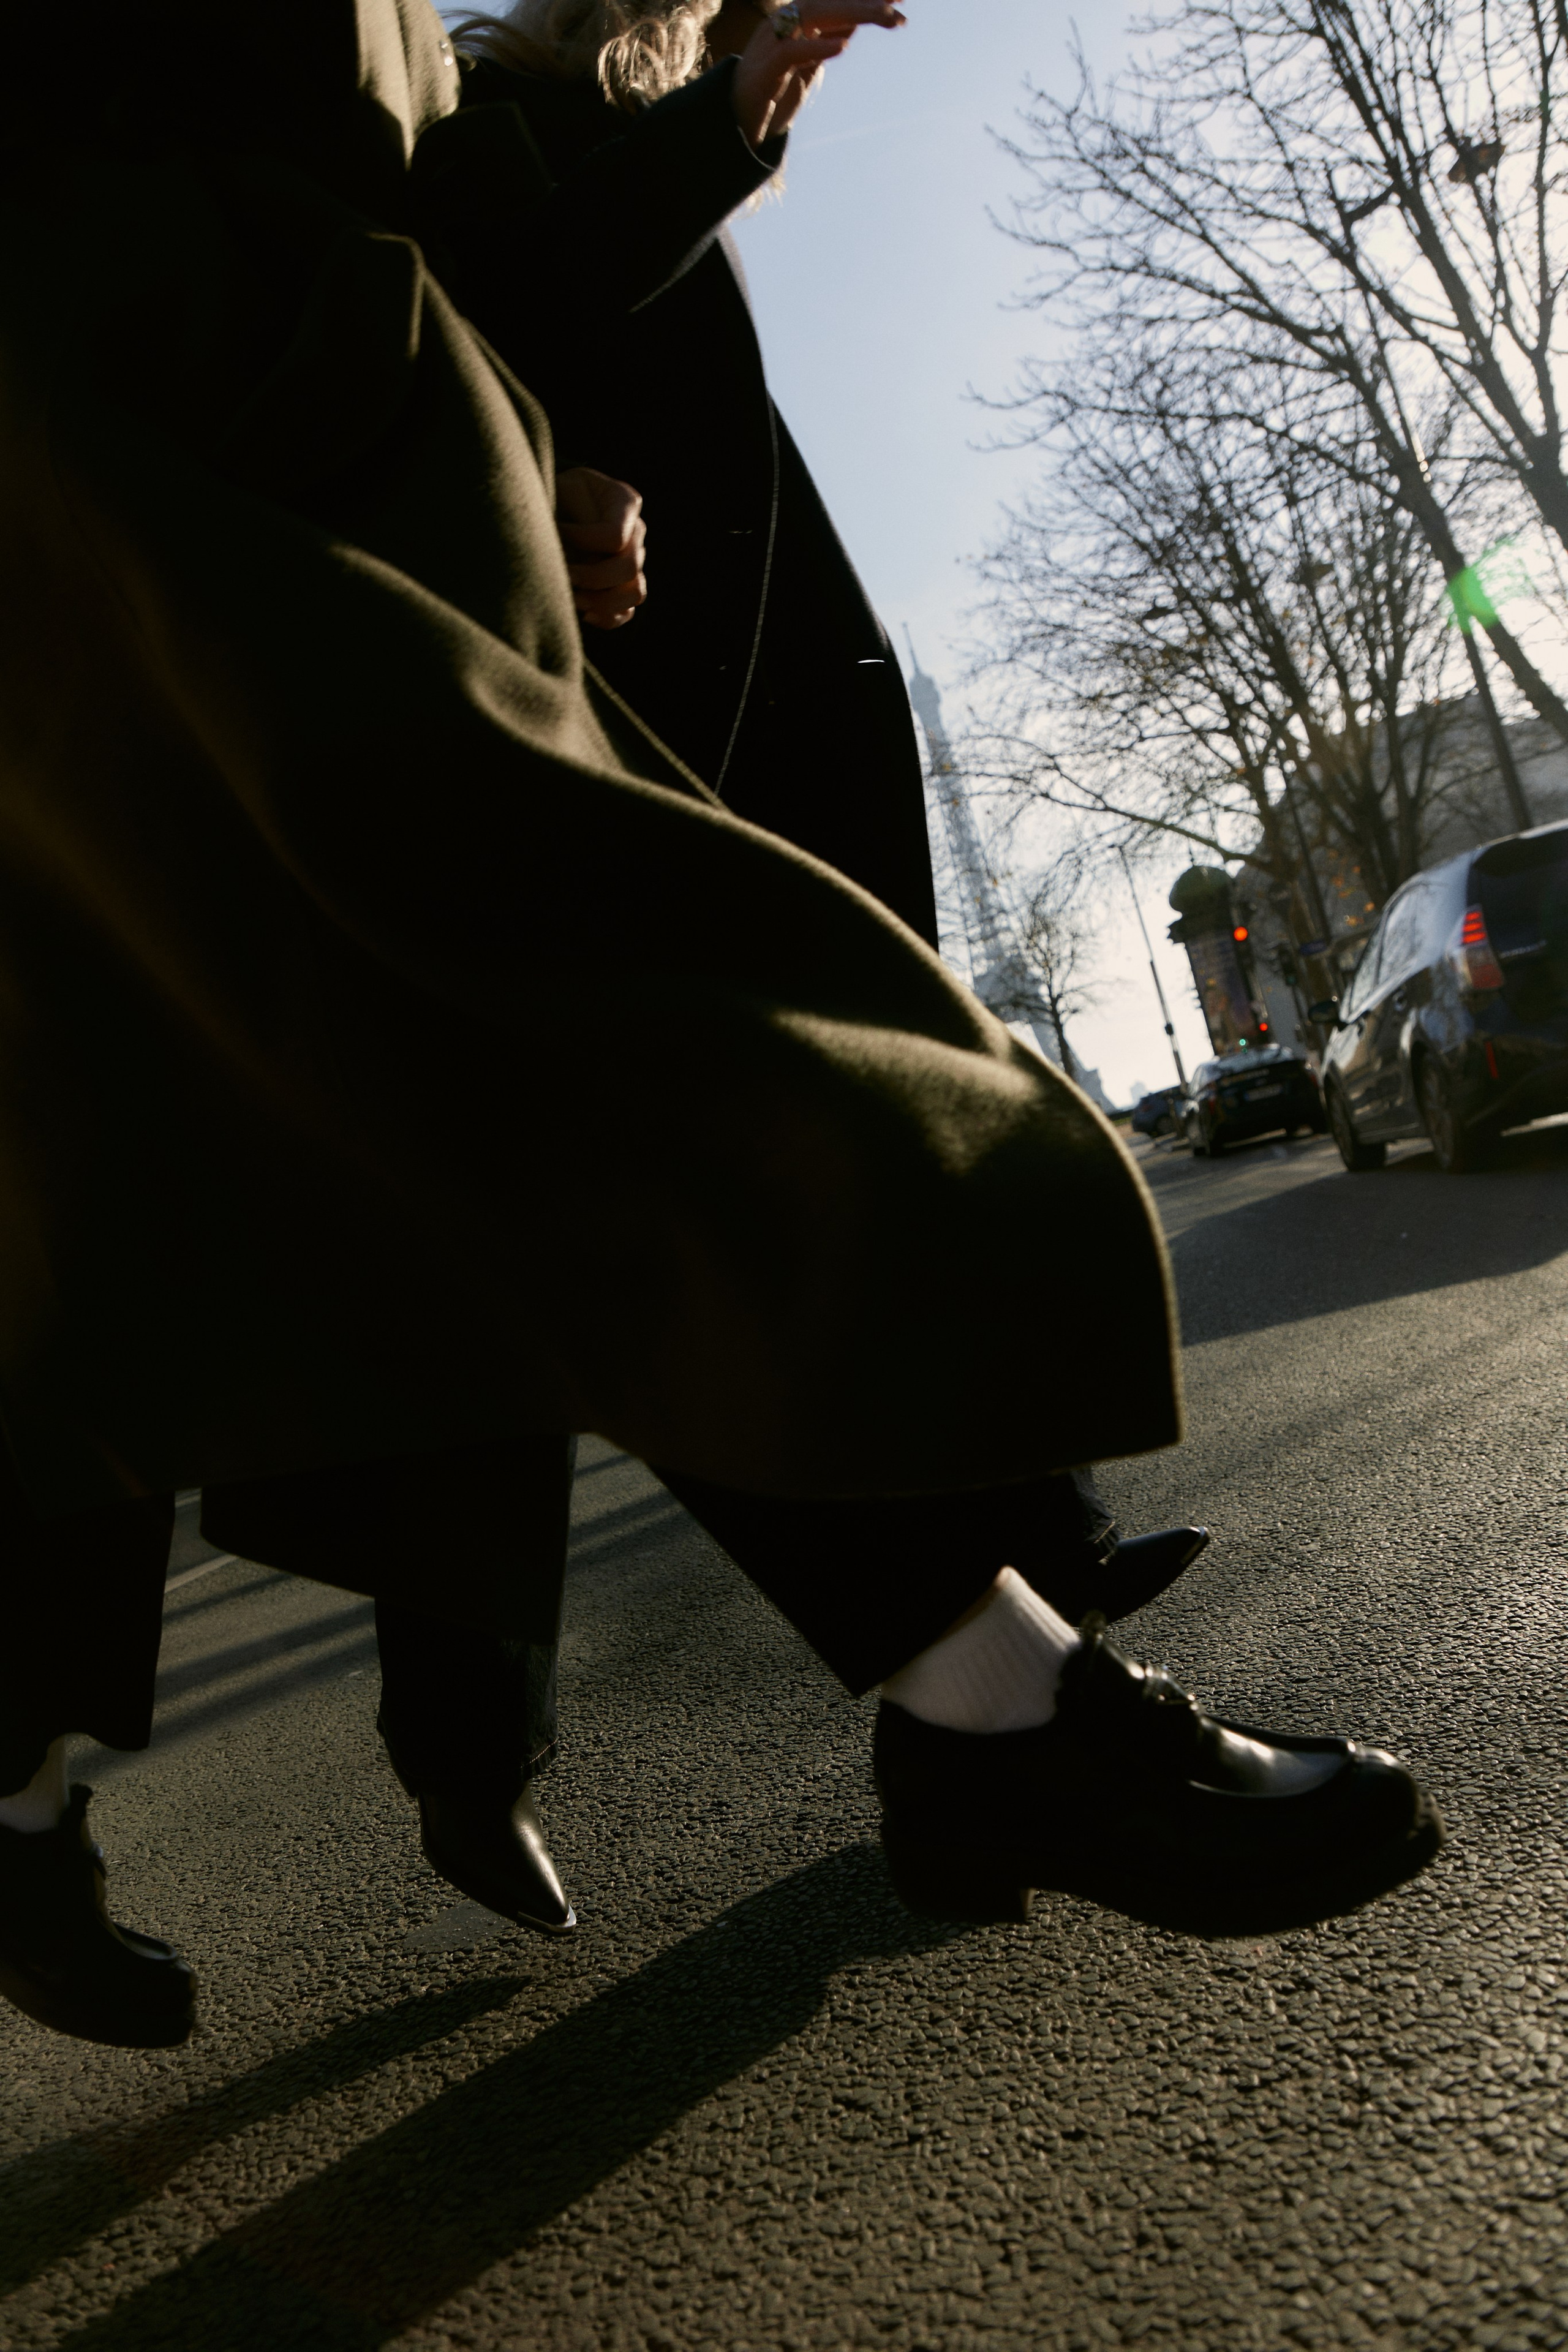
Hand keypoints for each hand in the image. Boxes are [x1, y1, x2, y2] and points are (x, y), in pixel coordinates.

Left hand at [555, 466, 646, 631]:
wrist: (549, 506)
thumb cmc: (551, 493)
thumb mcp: (559, 490)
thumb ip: (574, 517)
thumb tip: (580, 559)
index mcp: (624, 501)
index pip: (615, 535)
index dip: (582, 543)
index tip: (553, 537)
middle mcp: (635, 532)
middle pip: (629, 567)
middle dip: (591, 577)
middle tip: (560, 576)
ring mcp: (632, 560)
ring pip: (635, 593)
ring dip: (601, 601)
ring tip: (570, 596)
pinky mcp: (623, 586)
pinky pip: (626, 612)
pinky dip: (607, 617)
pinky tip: (583, 613)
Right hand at [730, 2, 905, 150]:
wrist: (737, 126)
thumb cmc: (775, 93)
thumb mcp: (811, 62)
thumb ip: (830, 38)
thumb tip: (857, 20)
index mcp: (796, 20)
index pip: (834, 0)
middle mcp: (784, 23)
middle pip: (827, 1)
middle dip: (865, 0)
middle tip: (899, 5)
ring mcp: (771, 43)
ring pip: (813, 15)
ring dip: (851, 13)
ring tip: (884, 15)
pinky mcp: (764, 71)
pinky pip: (790, 52)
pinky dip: (816, 47)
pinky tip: (842, 46)